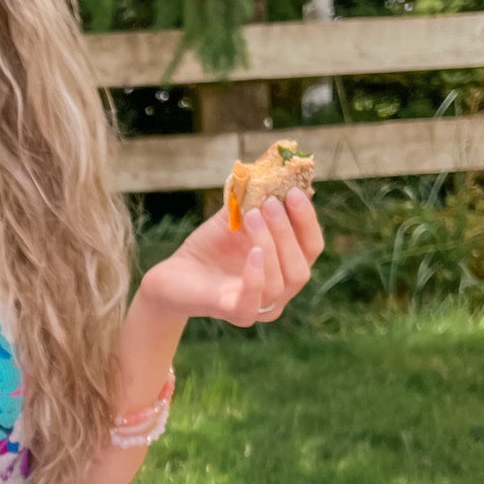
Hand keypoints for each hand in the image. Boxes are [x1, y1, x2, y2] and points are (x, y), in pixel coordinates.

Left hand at [139, 189, 322, 327]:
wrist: (173, 274)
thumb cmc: (209, 248)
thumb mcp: (235, 219)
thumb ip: (254, 200)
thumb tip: (271, 170)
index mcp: (285, 267)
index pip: (310, 247)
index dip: (307, 220)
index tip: (293, 191)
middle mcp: (279, 292)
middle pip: (301, 267)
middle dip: (288, 231)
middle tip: (270, 203)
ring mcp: (259, 306)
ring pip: (281, 282)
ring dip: (270, 244)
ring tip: (251, 216)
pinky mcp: (236, 313)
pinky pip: (254, 301)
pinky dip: (257, 275)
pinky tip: (252, 251)